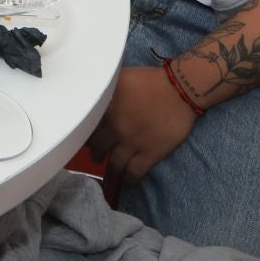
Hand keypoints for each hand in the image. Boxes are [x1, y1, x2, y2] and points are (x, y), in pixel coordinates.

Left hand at [87, 64, 198, 184]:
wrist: (179, 89)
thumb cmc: (150, 79)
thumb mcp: (120, 77)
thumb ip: (105, 87)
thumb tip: (93, 91)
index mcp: (106, 108)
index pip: (87, 126)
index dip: (83, 133)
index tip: (80, 138)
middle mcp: (115, 127)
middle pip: (98, 146)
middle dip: (95, 152)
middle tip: (95, 155)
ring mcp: (132, 142)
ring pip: (114, 163)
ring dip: (110, 170)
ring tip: (109, 173)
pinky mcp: (150, 153)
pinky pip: (135, 172)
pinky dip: (129, 180)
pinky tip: (127, 183)